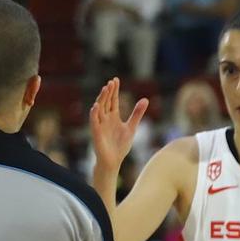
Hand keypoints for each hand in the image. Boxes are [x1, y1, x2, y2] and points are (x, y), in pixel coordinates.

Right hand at [87, 78, 148, 199]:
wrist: (113, 161)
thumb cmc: (120, 145)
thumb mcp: (131, 127)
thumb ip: (137, 113)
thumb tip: (145, 99)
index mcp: (113, 116)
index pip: (113, 100)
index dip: (114, 90)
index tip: (116, 79)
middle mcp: (105, 118)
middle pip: (106, 102)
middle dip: (108, 92)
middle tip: (111, 82)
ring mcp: (100, 125)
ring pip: (99, 108)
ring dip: (101, 99)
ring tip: (105, 89)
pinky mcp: (96, 133)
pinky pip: (94, 121)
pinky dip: (94, 114)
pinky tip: (96, 106)